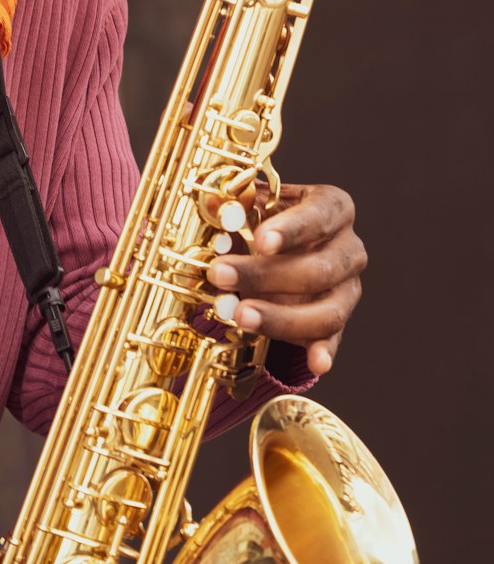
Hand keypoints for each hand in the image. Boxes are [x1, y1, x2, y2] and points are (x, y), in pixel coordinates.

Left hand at [205, 182, 366, 375]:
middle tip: (222, 275)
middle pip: (319, 268)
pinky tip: (316, 363)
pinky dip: (324, 351)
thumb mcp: (255, 202)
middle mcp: (349, 249)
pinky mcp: (338, 321)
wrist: (285, 246)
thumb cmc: (270, 218)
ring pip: (327, 310)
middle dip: (267, 275)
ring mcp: (348, 288)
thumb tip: (213, 201)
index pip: (319, 215)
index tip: (260, 241)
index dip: (291, 230)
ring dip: (282, 317)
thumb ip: (237, 203)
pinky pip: (333, 339)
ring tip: (240, 315)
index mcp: (334, 207)